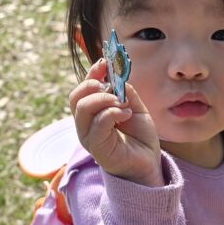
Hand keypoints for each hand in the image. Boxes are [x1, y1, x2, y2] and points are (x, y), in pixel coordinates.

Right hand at [69, 59, 162, 186]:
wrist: (148, 162)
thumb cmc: (139, 137)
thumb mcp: (134, 108)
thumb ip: (125, 92)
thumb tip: (116, 78)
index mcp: (92, 113)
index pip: (82, 90)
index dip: (91, 73)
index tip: (104, 62)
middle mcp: (85, 124)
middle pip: (75, 97)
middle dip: (93, 85)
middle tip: (112, 88)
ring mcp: (88, 136)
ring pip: (83, 108)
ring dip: (105, 99)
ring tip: (122, 104)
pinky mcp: (97, 147)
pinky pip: (98, 123)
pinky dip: (113, 112)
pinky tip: (126, 114)